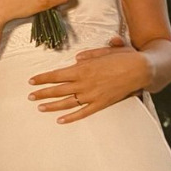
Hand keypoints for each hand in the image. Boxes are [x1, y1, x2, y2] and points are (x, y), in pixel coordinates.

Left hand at [28, 37, 149, 122]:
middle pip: (58, 90)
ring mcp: (92, 95)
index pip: (57, 75)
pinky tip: (60, 120)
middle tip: (30, 96)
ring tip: (40, 108)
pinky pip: (83, 113)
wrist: (141, 69)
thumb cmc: (123, 57)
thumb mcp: (105, 50)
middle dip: (42, 93)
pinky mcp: (101, 104)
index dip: (43, 78)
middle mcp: (84, 83)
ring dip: (52, 105)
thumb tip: (77, 59)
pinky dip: (71, 117)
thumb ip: (89, 54)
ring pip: (67, 103)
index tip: (31, 81)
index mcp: (83, 69)